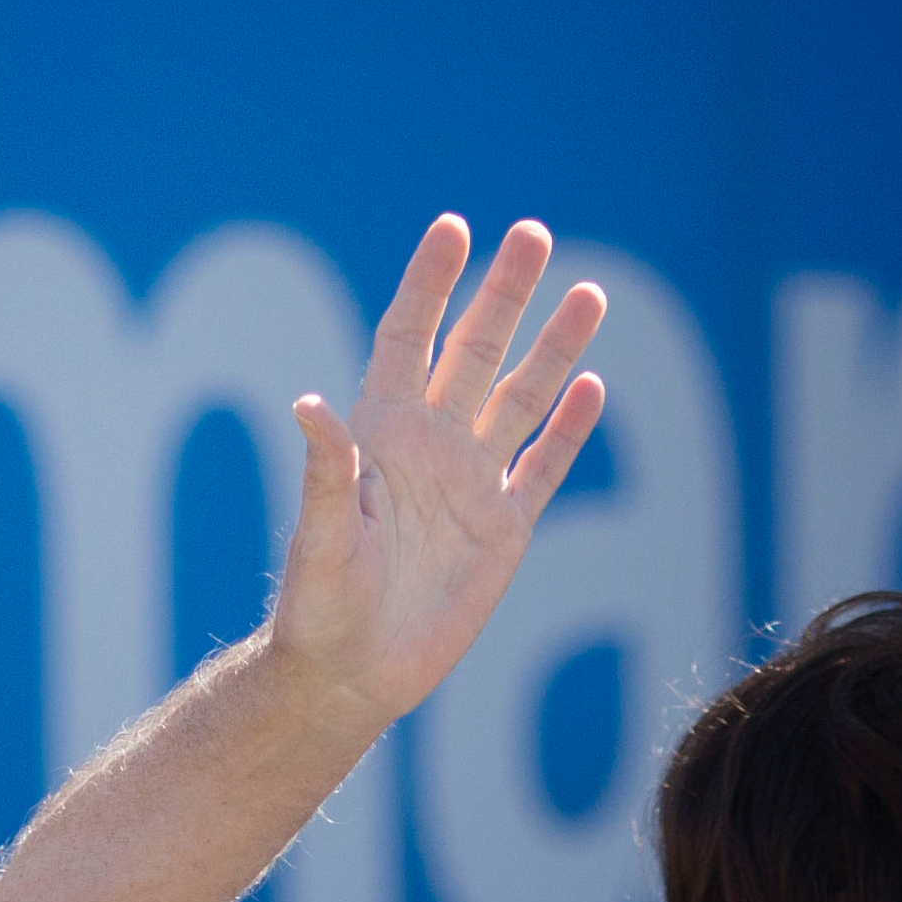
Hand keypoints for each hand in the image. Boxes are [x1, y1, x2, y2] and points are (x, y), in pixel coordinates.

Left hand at [276, 217, 606, 722]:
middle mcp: (429, 447)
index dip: (430, 285)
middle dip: (504, 293)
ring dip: (554, 348)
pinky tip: (592, 386)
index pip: (409, 339)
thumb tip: (309, 404)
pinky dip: (567, 430)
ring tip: (591, 293)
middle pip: (475, 352)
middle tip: (534, 233)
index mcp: (380, 436)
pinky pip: (541, 467)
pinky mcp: (503, 530)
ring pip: (521, 398)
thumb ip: (323, 472)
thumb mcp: (318, 537)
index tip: (454, 228)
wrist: (352, 672)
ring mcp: (470, 484)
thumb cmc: (319, 606)